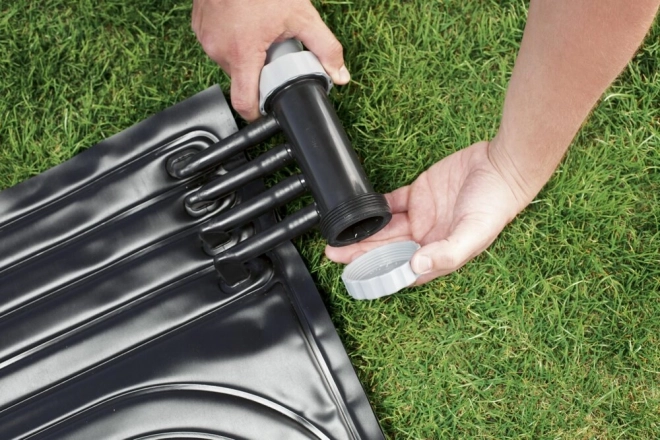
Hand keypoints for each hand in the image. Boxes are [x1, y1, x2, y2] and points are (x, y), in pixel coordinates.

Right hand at [192, 0, 349, 120]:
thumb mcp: (301, 15)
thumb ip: (324, 48)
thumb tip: (339, 75)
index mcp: (242, 55)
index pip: (244, 103)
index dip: (257, 113)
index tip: (266, 111)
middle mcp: (219, 51)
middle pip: (242, 79)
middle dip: (259, 71)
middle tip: (272, 51)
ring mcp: (206, 39)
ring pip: (230, 61)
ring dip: (246, 54)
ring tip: (258, 32)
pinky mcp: (199, 28)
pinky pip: (218, 44)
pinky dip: (232, 39)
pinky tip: (243, 23)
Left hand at [325, 141, 530, 284]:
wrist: (502, 166)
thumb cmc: (495, 205)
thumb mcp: (474, 233)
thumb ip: (446, 253)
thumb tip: (416, 267)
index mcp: (438, 253)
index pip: (402, 269)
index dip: (378, 273)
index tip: (354, 274)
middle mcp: (426, 238)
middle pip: (386, 249)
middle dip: (360, 253)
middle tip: (334, 253)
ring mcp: (421, 216)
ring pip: (384, 229)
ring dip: (362, 232)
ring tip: (337, 235)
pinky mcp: (418, 193)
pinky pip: (391, 203)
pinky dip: (375, 208)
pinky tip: (357, 211)